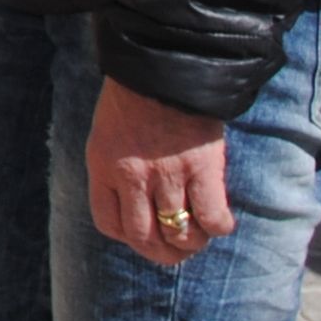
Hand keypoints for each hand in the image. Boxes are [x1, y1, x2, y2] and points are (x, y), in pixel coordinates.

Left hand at [86, 78, 234, 265]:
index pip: (108, 224)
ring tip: (197, 236)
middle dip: (162, 253)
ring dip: (191, 243)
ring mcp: (166, 174)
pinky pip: (211, 218)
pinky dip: (217, 227)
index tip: (143, 234)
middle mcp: (131, 175)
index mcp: (102, 166)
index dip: (128, 237)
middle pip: (144, 238)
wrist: (161, 66)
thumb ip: (116, 171)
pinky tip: (218, 220)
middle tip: (177, 250)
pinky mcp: (201, 169)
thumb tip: (136, 211)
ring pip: (180, 234)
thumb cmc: (133, 99)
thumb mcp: (107, 135)